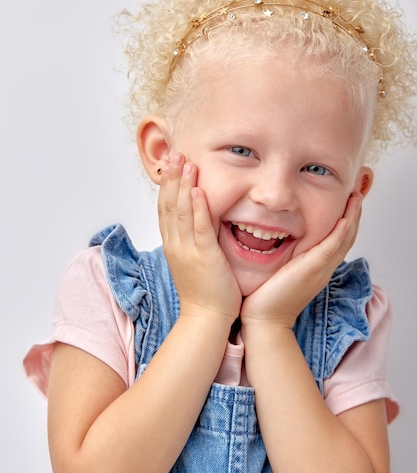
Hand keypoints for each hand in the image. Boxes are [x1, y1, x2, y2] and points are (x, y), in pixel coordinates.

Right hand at [158, 154, 241, 323]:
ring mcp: (188, 251)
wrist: (205, 319)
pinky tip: (197, 190)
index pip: (165, 210)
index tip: (171, 165)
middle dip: (172, 178)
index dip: (167, 186)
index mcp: (172, 246)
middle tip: (175, 153)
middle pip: (168, 205)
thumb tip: (196, 223)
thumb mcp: (192, 262)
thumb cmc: (204, 293)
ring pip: (180, 212)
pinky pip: (199, 228)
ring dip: (182, 185)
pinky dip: (196, 208)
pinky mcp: (204, 257)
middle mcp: (175, 245)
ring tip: (186, 162)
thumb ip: (192, 241)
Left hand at [241, 192, 362, 329]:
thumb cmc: (266, 296)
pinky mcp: (311, 271)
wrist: (264, 320)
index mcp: (317, 267)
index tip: (346, 201)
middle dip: (354, 214)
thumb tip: (275, 237)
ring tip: (356, 198)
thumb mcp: (280, 269)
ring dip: (353, 218)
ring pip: (344, 240)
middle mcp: (323, 268)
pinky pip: (331, 249)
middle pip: (347, 237)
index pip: (338, 239)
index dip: (346, 220)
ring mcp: (320, 270)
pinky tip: (344, 219)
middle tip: (357, 193)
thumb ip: (285, 255)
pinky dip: (339, 234)